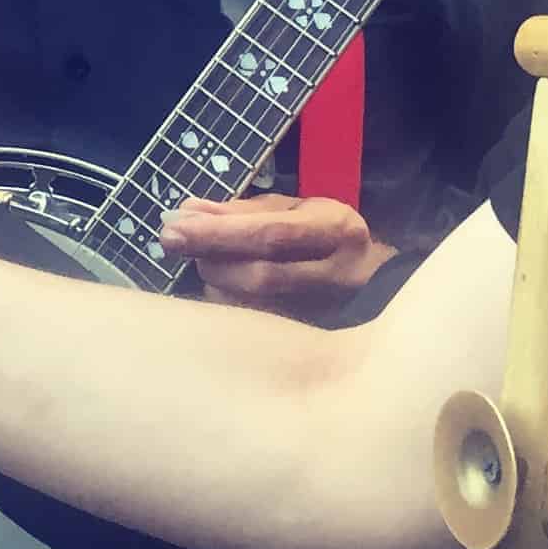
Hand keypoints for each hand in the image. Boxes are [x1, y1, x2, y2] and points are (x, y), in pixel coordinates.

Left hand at [160, 195, 395, 321]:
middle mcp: (336, 274)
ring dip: (214, 280)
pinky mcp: (311, 339)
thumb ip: (242, 211)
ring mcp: (326, 313)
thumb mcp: (294, 209)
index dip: (219, 232)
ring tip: (200, 259)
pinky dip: (226, 303)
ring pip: (255, 305)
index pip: (271, 234)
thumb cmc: (325, 237)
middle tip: (174, 240)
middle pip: (261, 274)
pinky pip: (256, 325)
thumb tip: (187, 211)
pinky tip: (217, 285)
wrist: (374, 282)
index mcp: (336, 230)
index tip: (174, 226)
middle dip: (209, 256)